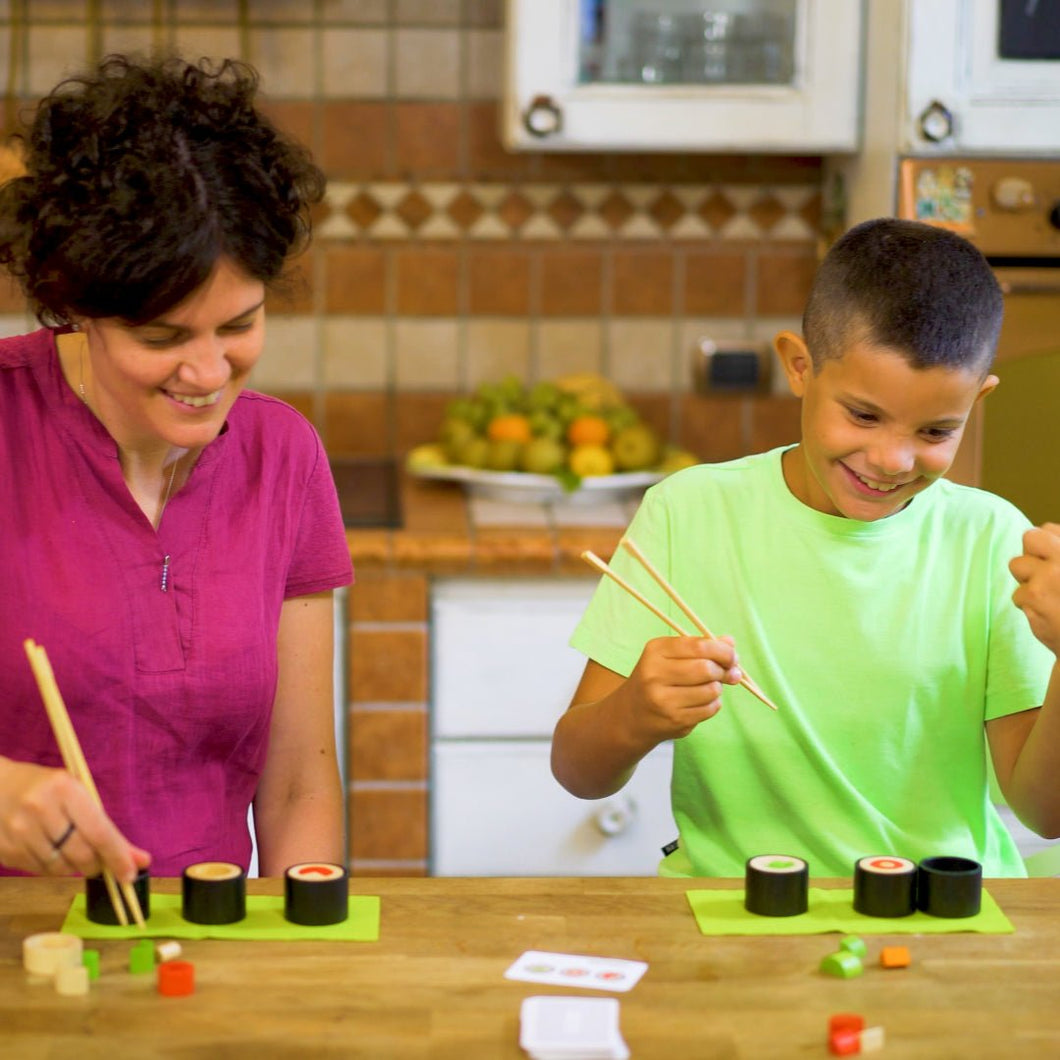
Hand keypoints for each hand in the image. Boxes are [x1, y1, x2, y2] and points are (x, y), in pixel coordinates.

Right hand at [0, 758, 149, 880]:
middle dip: (96, 864)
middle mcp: (40, 809)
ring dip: (73, 866)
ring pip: (60, 868)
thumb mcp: (76, 793)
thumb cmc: (46, 788)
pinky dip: (53, 868)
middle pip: (81, 854)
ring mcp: (19, 831)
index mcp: (64, 789)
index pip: (99, 832)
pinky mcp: (6, 849)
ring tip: (71, 850)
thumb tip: (139, 860)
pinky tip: (50, 851)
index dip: (117, 856)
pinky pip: (40, 871)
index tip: (131, 874)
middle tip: (98, 861)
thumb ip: (106, 826)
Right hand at [622, 634, 742, 742]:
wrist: (631, 715)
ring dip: (717, 688)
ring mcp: (664, 700)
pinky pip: (710, 709)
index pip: (699, 646)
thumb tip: (731, 643)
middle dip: (722, 670)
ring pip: (711, 690)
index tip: (732, 656)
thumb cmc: (655, 679)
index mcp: (656, 651)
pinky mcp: (675, 720)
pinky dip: (714, 704)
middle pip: (706, 668)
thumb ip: (700, 647)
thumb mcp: (669, 656)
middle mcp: (655, 674)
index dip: (723, 650)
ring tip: (709, 687)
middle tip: (726, 673)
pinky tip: (703, 701)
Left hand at [1011, 523, 1059, 655]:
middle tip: (1043, 573)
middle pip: (1030, 538)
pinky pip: (1017, 594)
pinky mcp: (1033, 596)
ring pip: (1017, 565)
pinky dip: (1028, 604)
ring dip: (1027, 580)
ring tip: (1047, 595)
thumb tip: (1046, 530)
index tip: (1053, 560)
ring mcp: (1050, 576)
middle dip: (1031, 554)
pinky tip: (1046, 613)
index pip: (1048, 530)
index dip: (1046, 546)